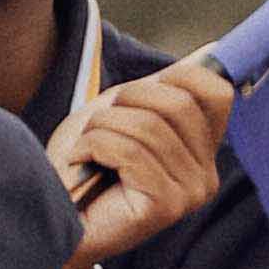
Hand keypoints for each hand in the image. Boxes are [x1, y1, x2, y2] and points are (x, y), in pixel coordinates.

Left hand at [55, 58, 230, 262]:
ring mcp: (190, 194)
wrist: (52, 219)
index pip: (216, 92)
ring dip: (100, 129)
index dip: (173, 76)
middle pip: (177, 104)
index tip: (129, 95)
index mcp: (203, 152)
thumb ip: (160, 90)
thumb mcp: (122, 115)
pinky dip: (93, 148)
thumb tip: (210, 50)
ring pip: (147, 127)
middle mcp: (206, 176)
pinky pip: (129, 152)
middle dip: (124, 102)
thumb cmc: (83, 166)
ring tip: (84, 149)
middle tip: (96, 124)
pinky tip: (81, 165)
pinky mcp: (165, 206)